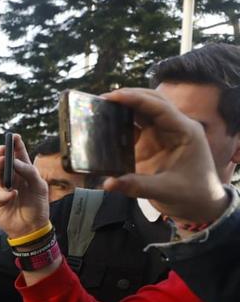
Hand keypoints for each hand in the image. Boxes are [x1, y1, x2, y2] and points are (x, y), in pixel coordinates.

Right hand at [0, 136, 49, 239]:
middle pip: (4, 161)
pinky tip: (13, 195)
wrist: (31, 228)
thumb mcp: (39, 186)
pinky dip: (5, 193)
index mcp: (24, 172)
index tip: (14, 136)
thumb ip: (29, 171)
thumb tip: (14, 162)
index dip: (15, 144)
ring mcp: (3, 188)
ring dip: (0, 166)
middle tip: (3, 148)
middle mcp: (12, 177)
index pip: (19, 154)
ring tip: (4, 161)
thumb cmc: (37, 205)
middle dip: (2, 153)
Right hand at [101, 88, 228, 226]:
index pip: (159, 107)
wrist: (201, 205)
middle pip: (151, 101)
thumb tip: (107, 183)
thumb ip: (135, 185)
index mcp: (185, 131)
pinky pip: (135, 127)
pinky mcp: (152, 144)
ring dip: (124, 107)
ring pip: (143, 111)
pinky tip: (105, 125)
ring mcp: (163, 134)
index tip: (113, 96)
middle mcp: (174, 127)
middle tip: (102, 99)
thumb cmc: (191, 195)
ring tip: (100, 107)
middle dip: (128, 96)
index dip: (136, 99)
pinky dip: (121, 124)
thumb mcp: (165, 191)